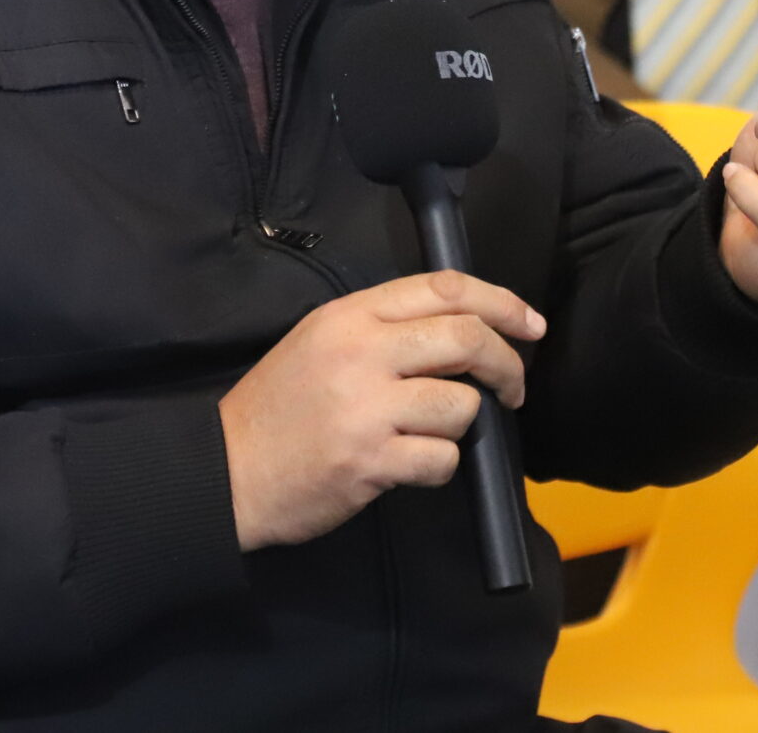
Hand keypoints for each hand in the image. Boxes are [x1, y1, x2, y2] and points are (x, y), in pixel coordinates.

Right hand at [218, 270, 545, 550]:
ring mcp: (366, 407)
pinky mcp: (370, 460)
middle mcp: (361, 352)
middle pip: (466, 339)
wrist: (227, 470)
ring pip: (461, 404)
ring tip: (427, 434)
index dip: (502, 302)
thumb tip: (463, 329)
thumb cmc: (279, 409)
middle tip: (513, 388)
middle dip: (506, 364)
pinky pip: (442, 458)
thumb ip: (383, 327)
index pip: (445, 287)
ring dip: (461, 425)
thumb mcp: (321, 342)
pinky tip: (407, 465)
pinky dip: (438, 465)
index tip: (531, 324)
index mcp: (350, 316)